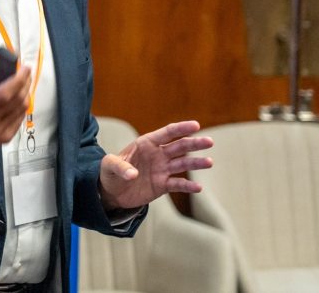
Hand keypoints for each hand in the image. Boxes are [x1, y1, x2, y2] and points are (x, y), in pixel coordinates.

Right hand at [0, 57, 31, 167]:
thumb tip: (0, 61)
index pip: (5, 92)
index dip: (19, 79)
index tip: (25, 68)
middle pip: (18, 99)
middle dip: (25, 83)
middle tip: (25, 74)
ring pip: (23, 108)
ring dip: (25, 93)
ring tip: (21, 85)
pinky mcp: (5, 138)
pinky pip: (21, 118)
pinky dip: (21, 106)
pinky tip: (16, 100)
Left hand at [98, 120, 212, 211]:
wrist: (111, 192)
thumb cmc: (109, 173)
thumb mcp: (108, 166)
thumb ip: (120, 167)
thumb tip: (132, 174)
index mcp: (146, 143)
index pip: (167, 133)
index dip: (181, 128)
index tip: (196, 125)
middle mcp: (157, 154)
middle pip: (180, 146)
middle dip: (194, 143)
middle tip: (209, 141)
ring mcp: (162, 169)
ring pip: (183, 164)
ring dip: (196, 163)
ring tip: (209, 162)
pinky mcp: (162, 185)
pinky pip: (178, 184)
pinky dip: (188, 186)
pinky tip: (198, 188)